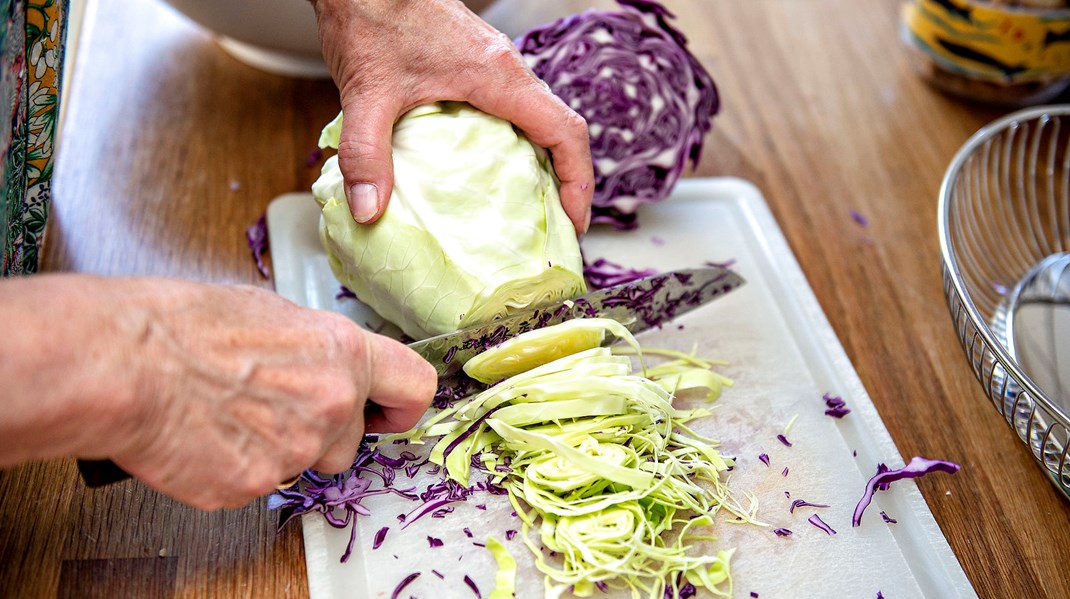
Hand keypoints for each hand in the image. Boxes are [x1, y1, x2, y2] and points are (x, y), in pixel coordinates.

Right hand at [0, 275, 435, 509]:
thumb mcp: (269, 311)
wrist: (124, 364)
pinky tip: (208, 434)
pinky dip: (238, 466)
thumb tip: (320, 359)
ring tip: (231, 414)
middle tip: (273, 407)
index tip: (387, 413)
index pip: (415, 388)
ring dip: (280, 448)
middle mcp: (332, 404)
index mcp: (343, 353)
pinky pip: (259, 481)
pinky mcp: (254, 485)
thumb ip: (314, 347)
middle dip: (321, 431)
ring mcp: (296, 450)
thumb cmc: (182, 326)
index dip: (400, 406)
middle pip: (351, 439)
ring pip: (305, 461)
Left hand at [309, 0, 592, 234]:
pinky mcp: (474, 66)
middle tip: (554, 229)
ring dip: (542, 165)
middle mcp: (506, 70)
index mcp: (498, 76)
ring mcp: (493, 67)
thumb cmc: (371, 16)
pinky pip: (512, 113)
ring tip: (527, 212)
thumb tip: (368, 210)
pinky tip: (485, 176)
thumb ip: (366, 153)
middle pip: (560, 131)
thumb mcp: (366, 92)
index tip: (574, 222)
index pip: (564, 131)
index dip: (579, 181)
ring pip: (537, 121)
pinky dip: (514, 148)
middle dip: (565, 183)